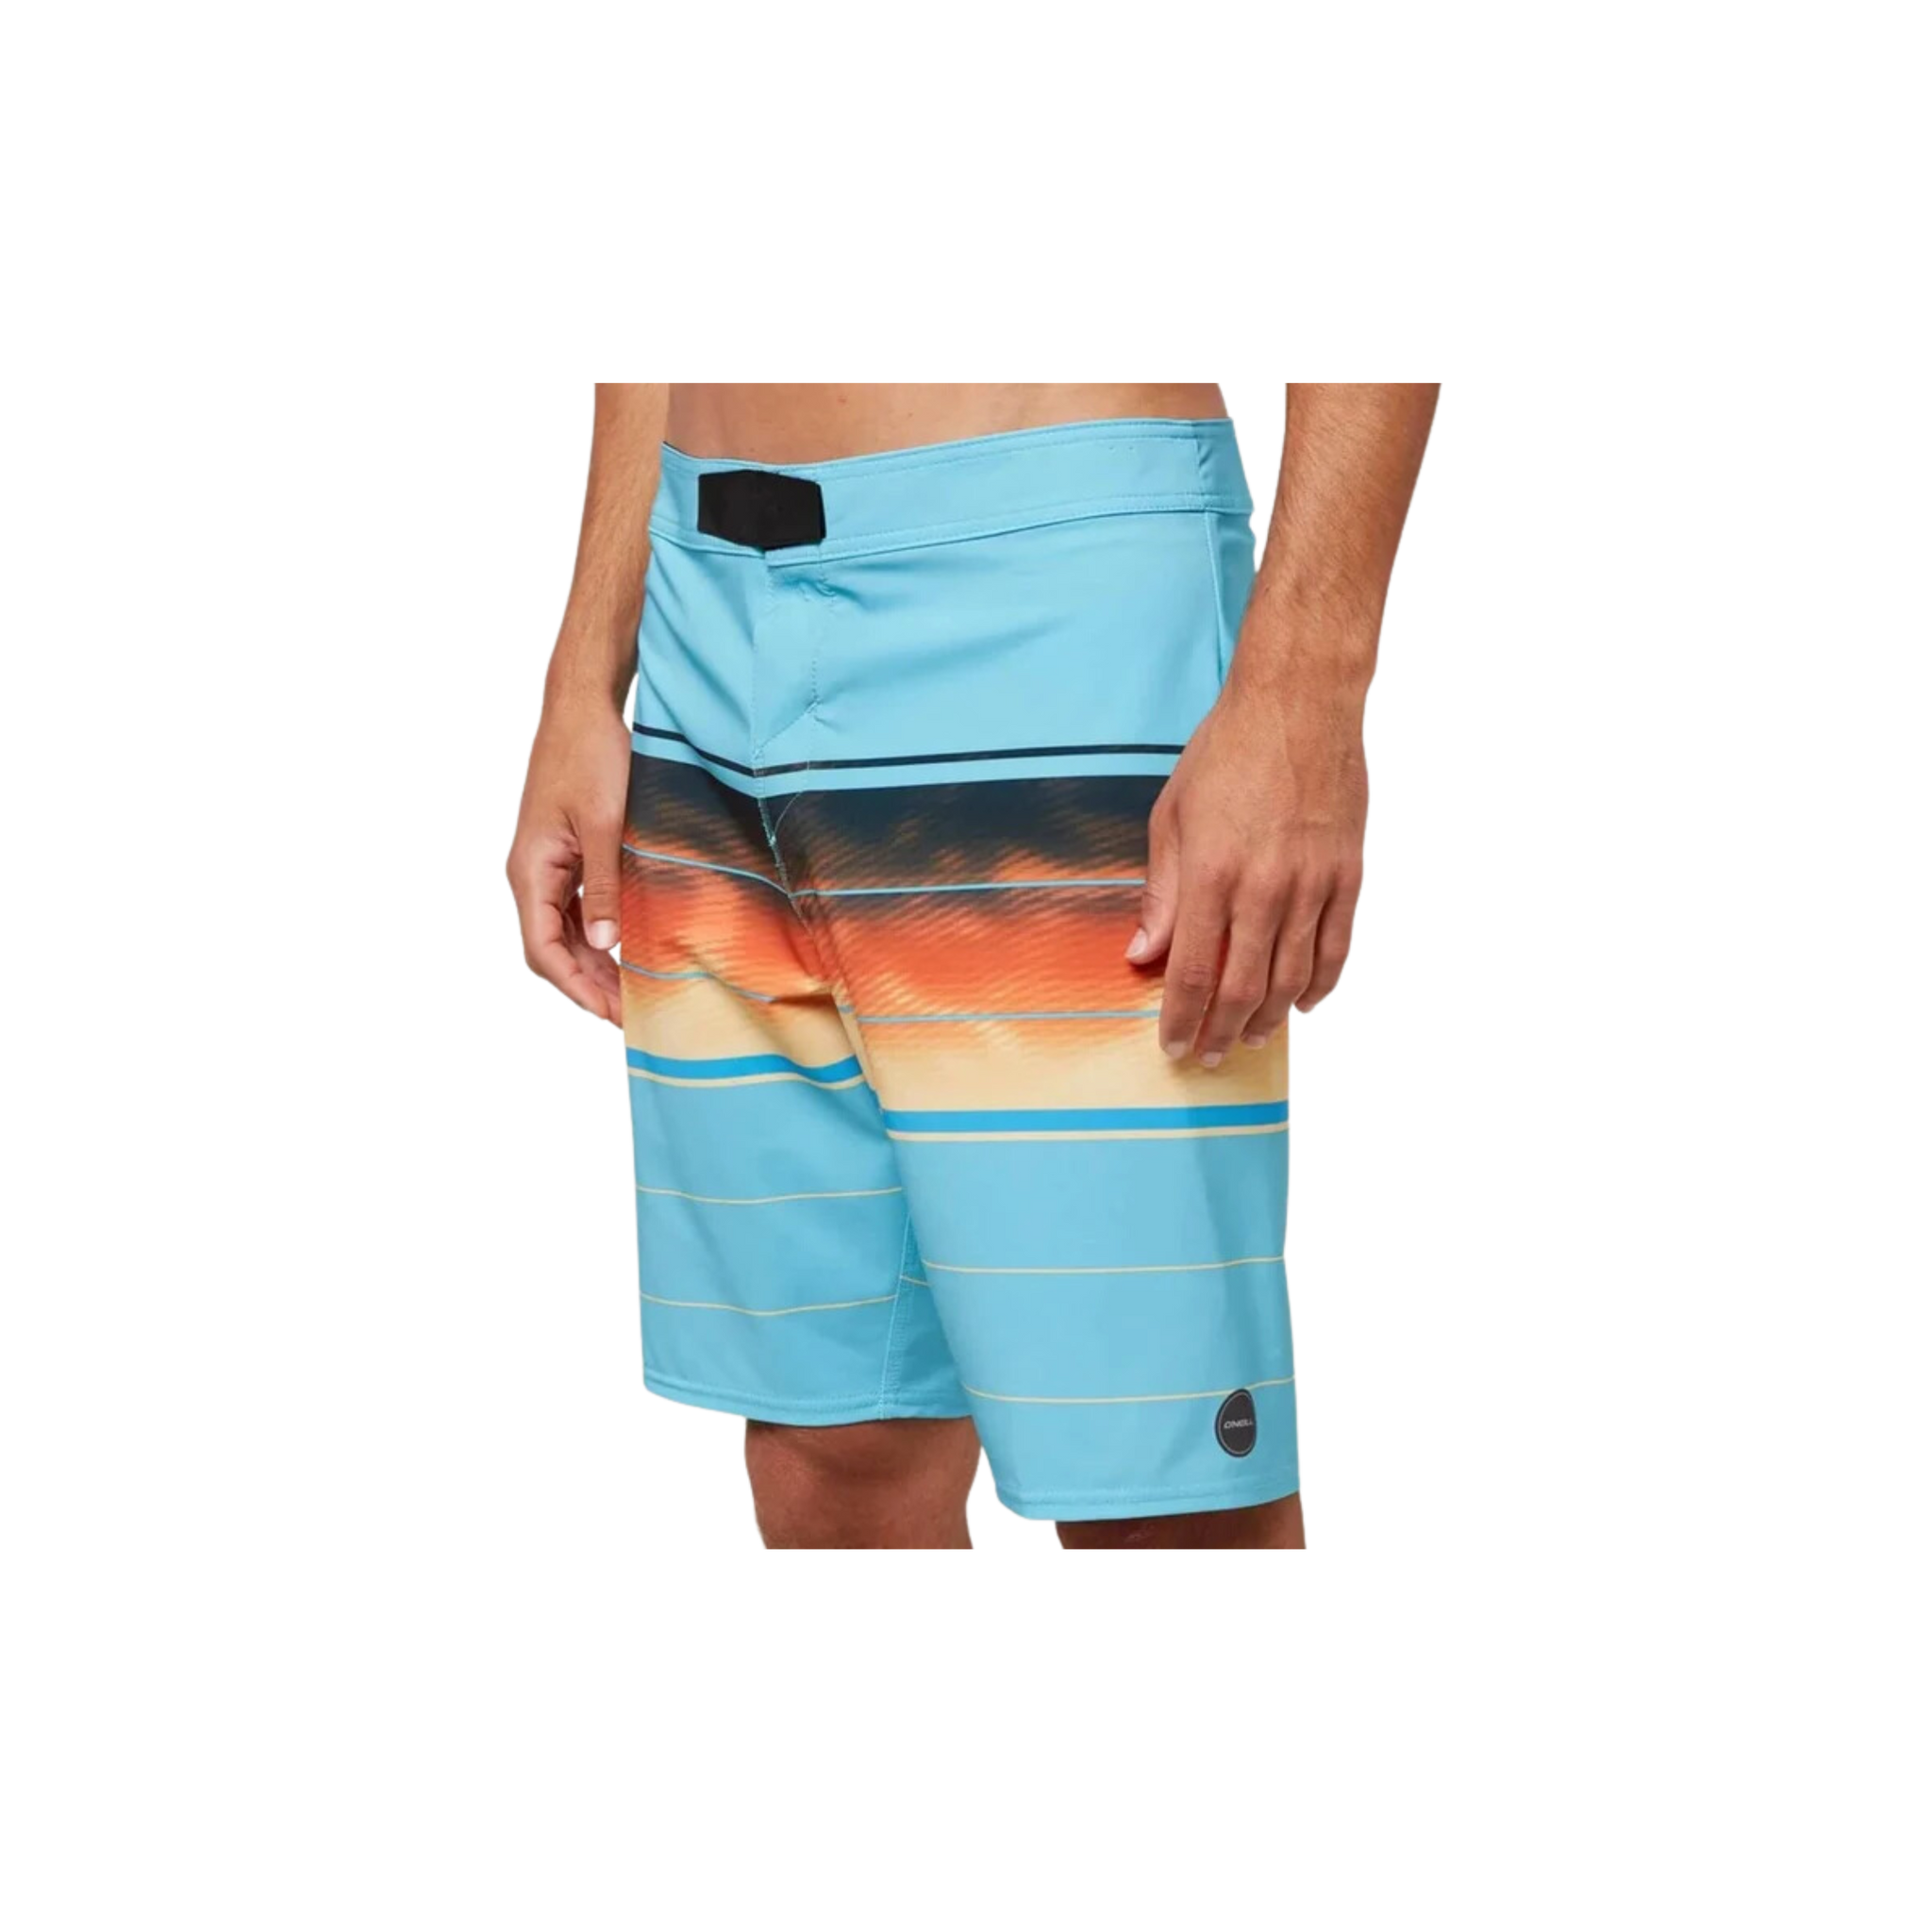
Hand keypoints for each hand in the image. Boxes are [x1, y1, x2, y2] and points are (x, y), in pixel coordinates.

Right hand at [504, 699, 629, 1026]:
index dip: (576, 990)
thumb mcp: (603, 825)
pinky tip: (627, 948)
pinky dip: (597, 934)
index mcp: (529, 872)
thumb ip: (603, 888)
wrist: (582, 704)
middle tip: (631, 1013)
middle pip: (550, 950)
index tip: (612, 1016)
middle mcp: (529, 874)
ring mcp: (545, 866)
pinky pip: (573, 908)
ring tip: (633, 991)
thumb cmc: (589, 754)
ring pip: (562, 933)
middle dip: (587, 985)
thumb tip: (604, 946)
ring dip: (593, 964)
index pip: (542, 952)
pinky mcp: (563, 854)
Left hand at [1128, 687, 1367, 1061]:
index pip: (1192, 972)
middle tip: (1210, 1054)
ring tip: (1250, 1037)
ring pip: (1292, 978)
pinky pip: (1337, 948)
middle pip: (1242, 988)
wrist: (1300, 703)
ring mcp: (1312, 884)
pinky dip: (1322, 986)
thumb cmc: (1228, 752)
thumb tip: (1143, 953)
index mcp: (1210, 874)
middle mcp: (1263, 888)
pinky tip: (1304, 1005)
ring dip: (1268, 1018)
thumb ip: (1162, 892)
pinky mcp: (1348, 874)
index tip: (1173, 1045)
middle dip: (1221, 1032)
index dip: (1181, 1019)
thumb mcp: (1173, 816)